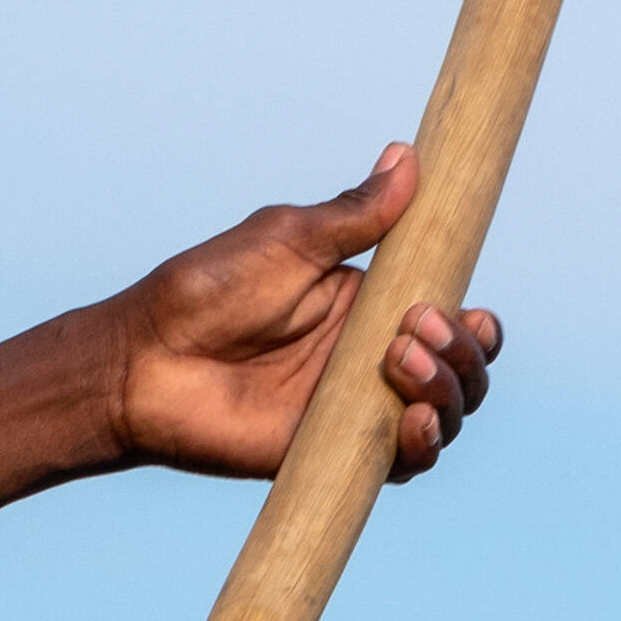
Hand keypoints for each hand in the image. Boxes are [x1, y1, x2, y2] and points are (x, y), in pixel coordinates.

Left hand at [110, 141, 508, 485]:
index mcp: (368, 305)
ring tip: (400, 362)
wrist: (147, 361)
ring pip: (446, 416)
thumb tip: (407, 156)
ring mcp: (360, 411)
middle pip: (463, 371)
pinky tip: (413, 421)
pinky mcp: (338, 454)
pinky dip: (426, 445)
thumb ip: (357, 214)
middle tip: (415, 329)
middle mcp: (373, 360)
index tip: (469, 310)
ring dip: (448, 390)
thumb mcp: (289, 239)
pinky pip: (407, 463)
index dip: (473, 324)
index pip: (450, 319)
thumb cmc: (204, 292)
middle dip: (463, 354)